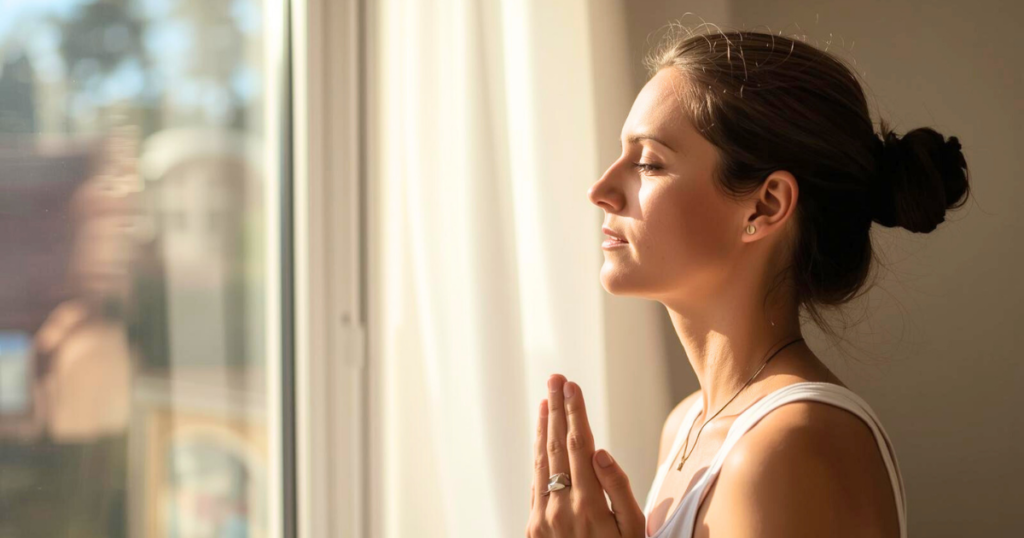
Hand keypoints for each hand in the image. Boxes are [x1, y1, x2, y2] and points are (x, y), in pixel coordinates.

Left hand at [527, 374, 644, 537]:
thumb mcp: (634, 530)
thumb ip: (618, 489)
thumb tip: (599, 450)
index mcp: (588, 504)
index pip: (578, 445)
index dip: (574, 412)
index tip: (572, 386)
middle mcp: (559, 508)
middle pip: (555, 446)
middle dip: (556, 409)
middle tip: (555, 378)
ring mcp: (542, 519)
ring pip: (541, 462)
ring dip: (543, 428)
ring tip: (546, 400)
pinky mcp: (532, 529)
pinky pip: (536, 483)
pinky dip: (538, 456)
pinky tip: (542, 441)